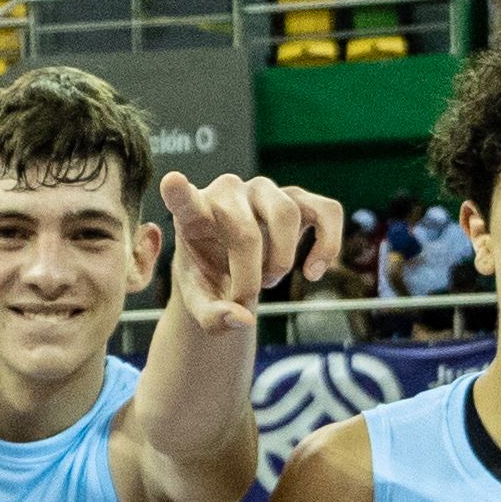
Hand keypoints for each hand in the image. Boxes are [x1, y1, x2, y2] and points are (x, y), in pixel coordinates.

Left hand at [160, 170, 344, 332]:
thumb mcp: (202, 303)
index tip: (171, 182)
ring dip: (282, 260)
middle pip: (246, 231)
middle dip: (250, 276)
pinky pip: (327, 210)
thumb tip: (244, 319)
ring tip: (269, 279)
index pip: (183, 200)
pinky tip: (313, 273)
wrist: (234, 268)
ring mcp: (264, 190)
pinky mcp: (298, 197)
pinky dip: (328, 245)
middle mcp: (228, 192)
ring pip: (287, 213)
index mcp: (193, 215)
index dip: (178, 192)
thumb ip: (213, 316)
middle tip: (246, 296)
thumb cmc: (211, 280)